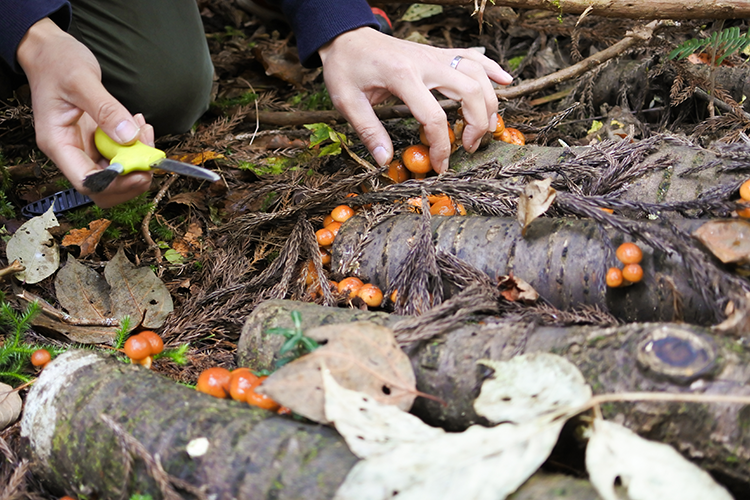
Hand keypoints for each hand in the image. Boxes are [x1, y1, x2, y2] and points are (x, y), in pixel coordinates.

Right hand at [16, 18, 152, 207]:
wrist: (51, 51)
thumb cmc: (56, 62)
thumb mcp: (81, 80)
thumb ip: (105, 109)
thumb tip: (128, 137)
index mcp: (58, 143)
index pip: (87, 181)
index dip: (116, 184)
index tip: (140, 172)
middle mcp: (71, 151)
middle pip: (105, 187)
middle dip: (132, 177)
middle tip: (150, 155)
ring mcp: (85, 147)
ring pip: (117, 173)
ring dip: (137, 159)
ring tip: (144, 130)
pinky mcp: (98, 139)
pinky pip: (121, 154)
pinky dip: (136, 145)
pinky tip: (138, 125)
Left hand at [318, 27, 511, 173]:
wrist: (348, 37)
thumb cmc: (346, 68)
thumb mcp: (348, 101)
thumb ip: (369, 131)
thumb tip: (385, 160)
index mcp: (402, 76)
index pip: (433, 117)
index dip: (440, 146)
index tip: (440, 165)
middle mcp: (426, 63)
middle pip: (469, 91)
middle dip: (477, 124)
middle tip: (469, 147)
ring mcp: (435, 55)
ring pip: (477, 74)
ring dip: (490, 102)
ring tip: (487, 129)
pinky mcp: (438, 53)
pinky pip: (473, 56)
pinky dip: (492, 69)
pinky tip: (505, 82)